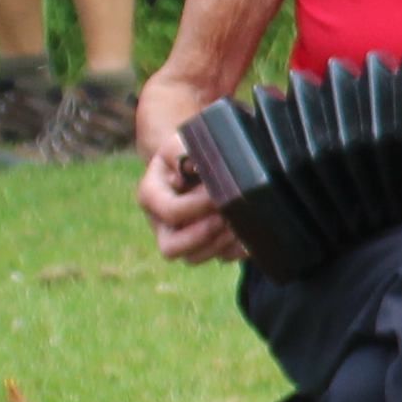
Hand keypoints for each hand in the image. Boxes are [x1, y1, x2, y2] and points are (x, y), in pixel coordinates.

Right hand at [136, 129, 237, 262]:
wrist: (199, 159)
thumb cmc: (189, 150)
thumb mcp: (183, 142)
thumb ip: (184, 153)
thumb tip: (197, 169)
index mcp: (151, 196)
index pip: (171, 211)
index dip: (197, 206)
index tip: (218, 192)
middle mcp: (161, 223)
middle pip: (171, 248)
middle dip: (204, 235)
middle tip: (227, 217)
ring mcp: (182, 237)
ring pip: (194, 258)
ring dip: (220, 245)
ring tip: (240, 223)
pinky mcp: (205, 245)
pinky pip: (219, 259)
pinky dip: (236, 250)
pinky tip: (249, 233)